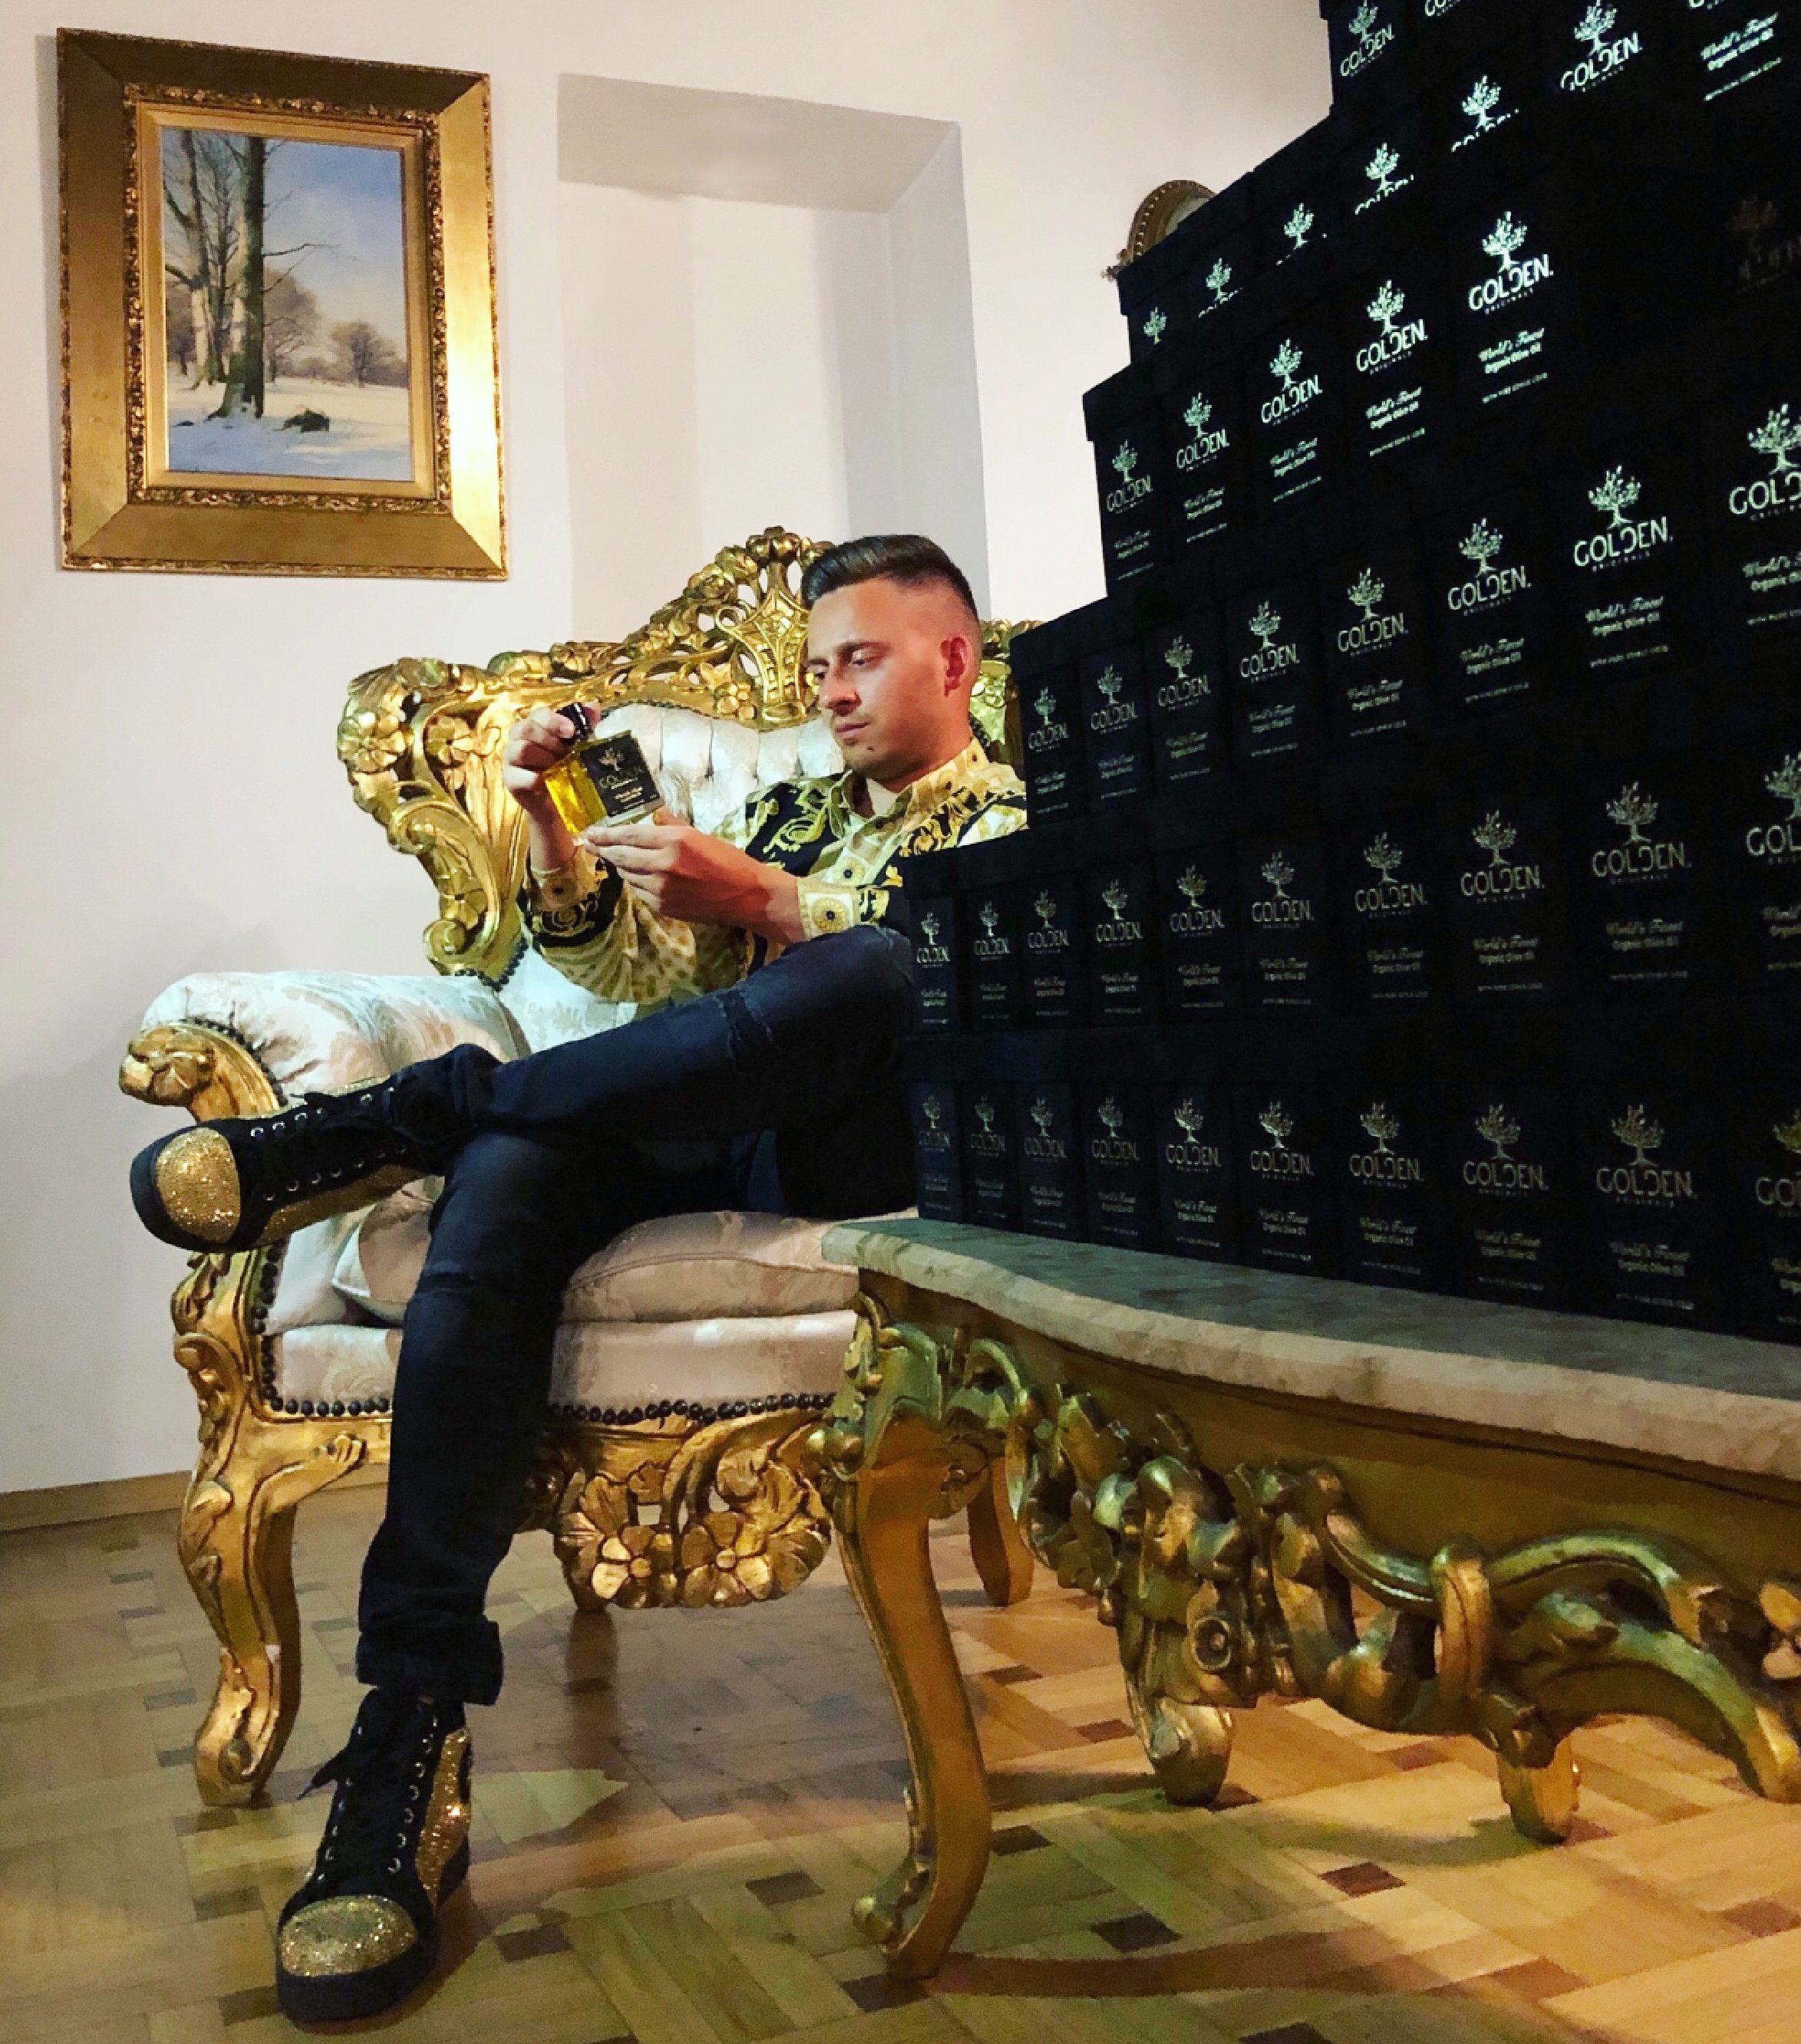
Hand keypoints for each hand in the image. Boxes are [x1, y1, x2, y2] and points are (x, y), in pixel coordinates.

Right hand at [502, 704, 587, 814]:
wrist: (558, 806)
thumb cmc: (565, 771)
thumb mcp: (578, 748)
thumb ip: (585, 726)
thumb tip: (593, 706)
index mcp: (535, 727)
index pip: (539, 714)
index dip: (554, 720)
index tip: (571, 731)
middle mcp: (519, 739)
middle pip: (526, 728)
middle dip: (549, 740)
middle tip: (565, 753)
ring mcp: (511, 760)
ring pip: (521, 749)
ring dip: (543, 758)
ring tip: (557, 768)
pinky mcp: (510, 781)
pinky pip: (518, 776)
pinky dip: (534, 779)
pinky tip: (546, 782)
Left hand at [582, 816, 800, 939]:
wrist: (746, 896)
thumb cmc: (729, 861)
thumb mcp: (701, 835)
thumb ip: (673, 825)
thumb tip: (656, 814)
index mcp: (673, 842)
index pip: (629, 835)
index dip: (606, 833)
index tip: (591, 831)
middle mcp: (662, 865)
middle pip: (621, 856)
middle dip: (603, 849)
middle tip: (590, 843)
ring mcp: (661, 889)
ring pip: (627, 875)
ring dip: (622, 866)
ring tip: (619, 858)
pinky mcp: (663, 907)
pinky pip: (639, 892)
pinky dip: (636, 882)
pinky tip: (642, 877)